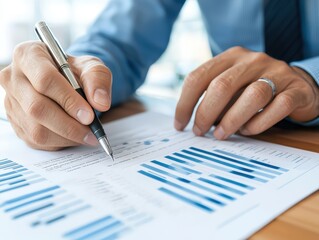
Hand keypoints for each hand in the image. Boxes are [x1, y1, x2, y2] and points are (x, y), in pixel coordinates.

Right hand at [0, 41, 111, 149]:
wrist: (66, 80)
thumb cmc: (75, 71)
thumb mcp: (91, 66)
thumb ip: (98, 79)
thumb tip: (101, 103)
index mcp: (29, 55)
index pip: (45, 80)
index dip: (68, 100)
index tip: (89, 115)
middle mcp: (13, 78)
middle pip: (37, 108)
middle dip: (69, 124)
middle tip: (91, 131)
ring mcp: (11, 102)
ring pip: (36, 129)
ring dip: (66, 136)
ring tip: (87, 135)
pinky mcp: (15, 122)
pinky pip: (37, 140)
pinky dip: (60, 142)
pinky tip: (74, 136)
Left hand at [175, 46, 318, 138]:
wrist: (297, 86)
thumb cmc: (254, 90)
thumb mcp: (230, 87)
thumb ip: (212, 98)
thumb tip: (187, 122)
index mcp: (231, 57)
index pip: (198, 76)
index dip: (185, 103)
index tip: (180, 124)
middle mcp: (253, 60)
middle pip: (222, 86)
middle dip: (205, 113)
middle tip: (199, 131)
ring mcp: (277, 72)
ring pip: (253, 96)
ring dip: (231, 120)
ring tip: (220, 135)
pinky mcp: (296, 89)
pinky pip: (278, 107)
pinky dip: (259, 123)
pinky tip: (247, 131)